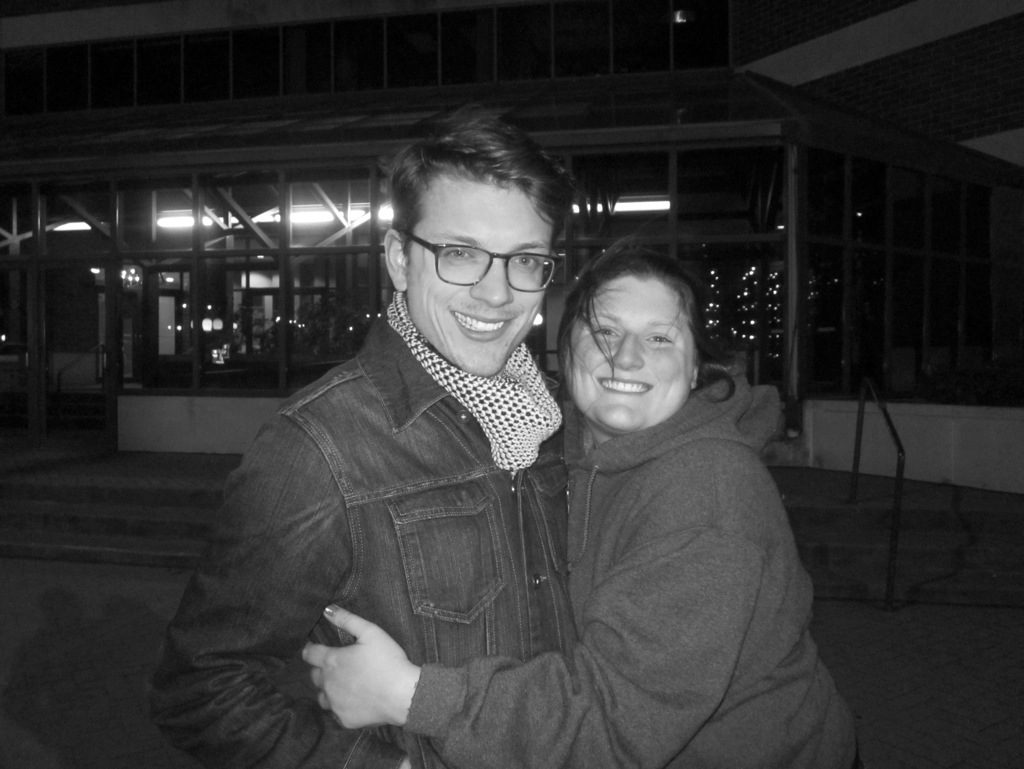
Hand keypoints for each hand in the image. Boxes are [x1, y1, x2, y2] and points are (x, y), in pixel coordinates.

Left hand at [303, 605, 420, 728]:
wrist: (402, 695)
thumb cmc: (387, 660)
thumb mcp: (370, 632)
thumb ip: (347, 620)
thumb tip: (327, 609)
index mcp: (332, 661)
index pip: (309, 654)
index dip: (310, 650)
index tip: (313, 649)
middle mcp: (328, 683)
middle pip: (314, 676)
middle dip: (321, 670)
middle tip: (337, 667)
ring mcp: (335, 704)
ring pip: (322, 696)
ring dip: (327, 690)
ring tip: (342, 686)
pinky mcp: (344, 719)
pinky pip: (336, 712)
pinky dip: (341, 706)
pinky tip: (353, 701)